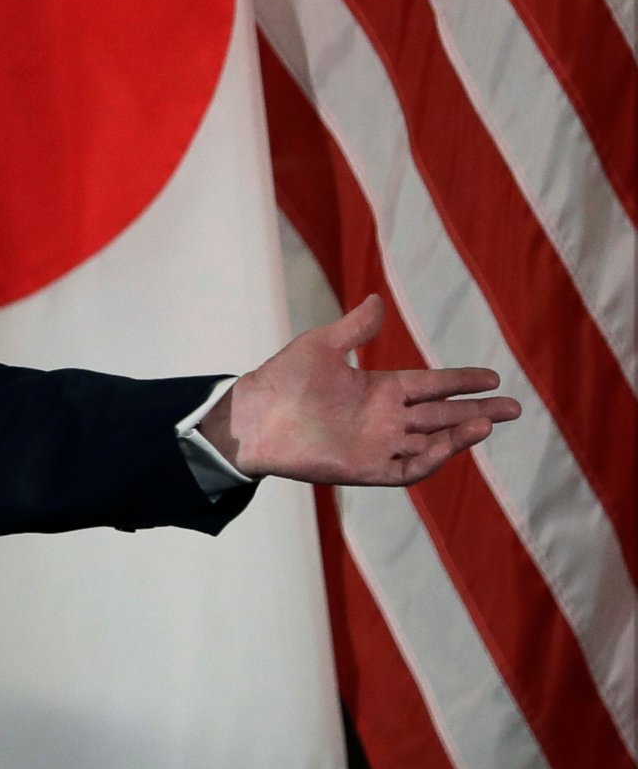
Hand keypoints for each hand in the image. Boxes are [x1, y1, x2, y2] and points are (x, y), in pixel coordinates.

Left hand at [203, 295, 520, 486]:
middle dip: (477, 412)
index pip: (432, 386)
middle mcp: (384, 418)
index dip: (462, 382)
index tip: (493, 378)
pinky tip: (453, 444)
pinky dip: (432, 458)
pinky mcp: (366, 468)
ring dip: (461, 435)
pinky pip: (407, 468)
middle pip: (442, 416)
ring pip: (431, 442)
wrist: (253, 417)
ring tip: (489, 422)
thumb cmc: (282, 379)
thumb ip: (355, 328)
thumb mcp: (323, 346)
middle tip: (514, 408)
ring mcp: (377, 444)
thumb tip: (377, 300)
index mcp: (379, 388)